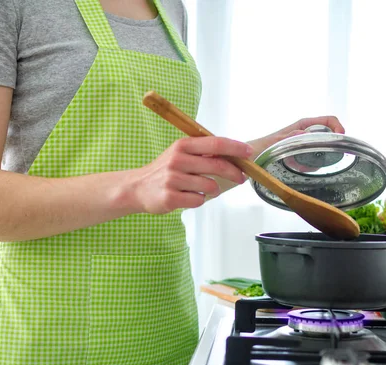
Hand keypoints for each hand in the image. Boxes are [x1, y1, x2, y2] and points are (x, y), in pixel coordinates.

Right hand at [132, 136, 252, 213]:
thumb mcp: (180, 154)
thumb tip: (234, 154)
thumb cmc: (164, 170)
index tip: (249, 153)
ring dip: (212, 190)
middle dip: (235, 173)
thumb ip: (203, 152)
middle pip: (217, 165)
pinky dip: (198, 200)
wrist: (137, 188)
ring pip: (210, 186)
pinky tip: (188, 197)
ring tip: (200, 188)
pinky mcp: (170, 198)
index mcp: (182, 145)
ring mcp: (173, 179)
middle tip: (241, 178)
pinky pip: (199, 200)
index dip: (235, 148)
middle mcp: (177, 160)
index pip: (215, 143)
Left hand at [248, 116, 344, 159]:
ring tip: (306, 165)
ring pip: (323, 150)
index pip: (329, 120)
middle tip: (325, 158)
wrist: (251, 159)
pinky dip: (311, 166)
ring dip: (319, 159)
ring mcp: (305, 144)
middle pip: (329, 135)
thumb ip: (289, 137)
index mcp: (304, 125)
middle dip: (331, 146)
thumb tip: (305, 134)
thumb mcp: (275, 142)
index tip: (340, 140)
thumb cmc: (261, 147)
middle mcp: (306, 133)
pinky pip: (314, 160)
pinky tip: (300, 169)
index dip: (338, 127)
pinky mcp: (302, 156)